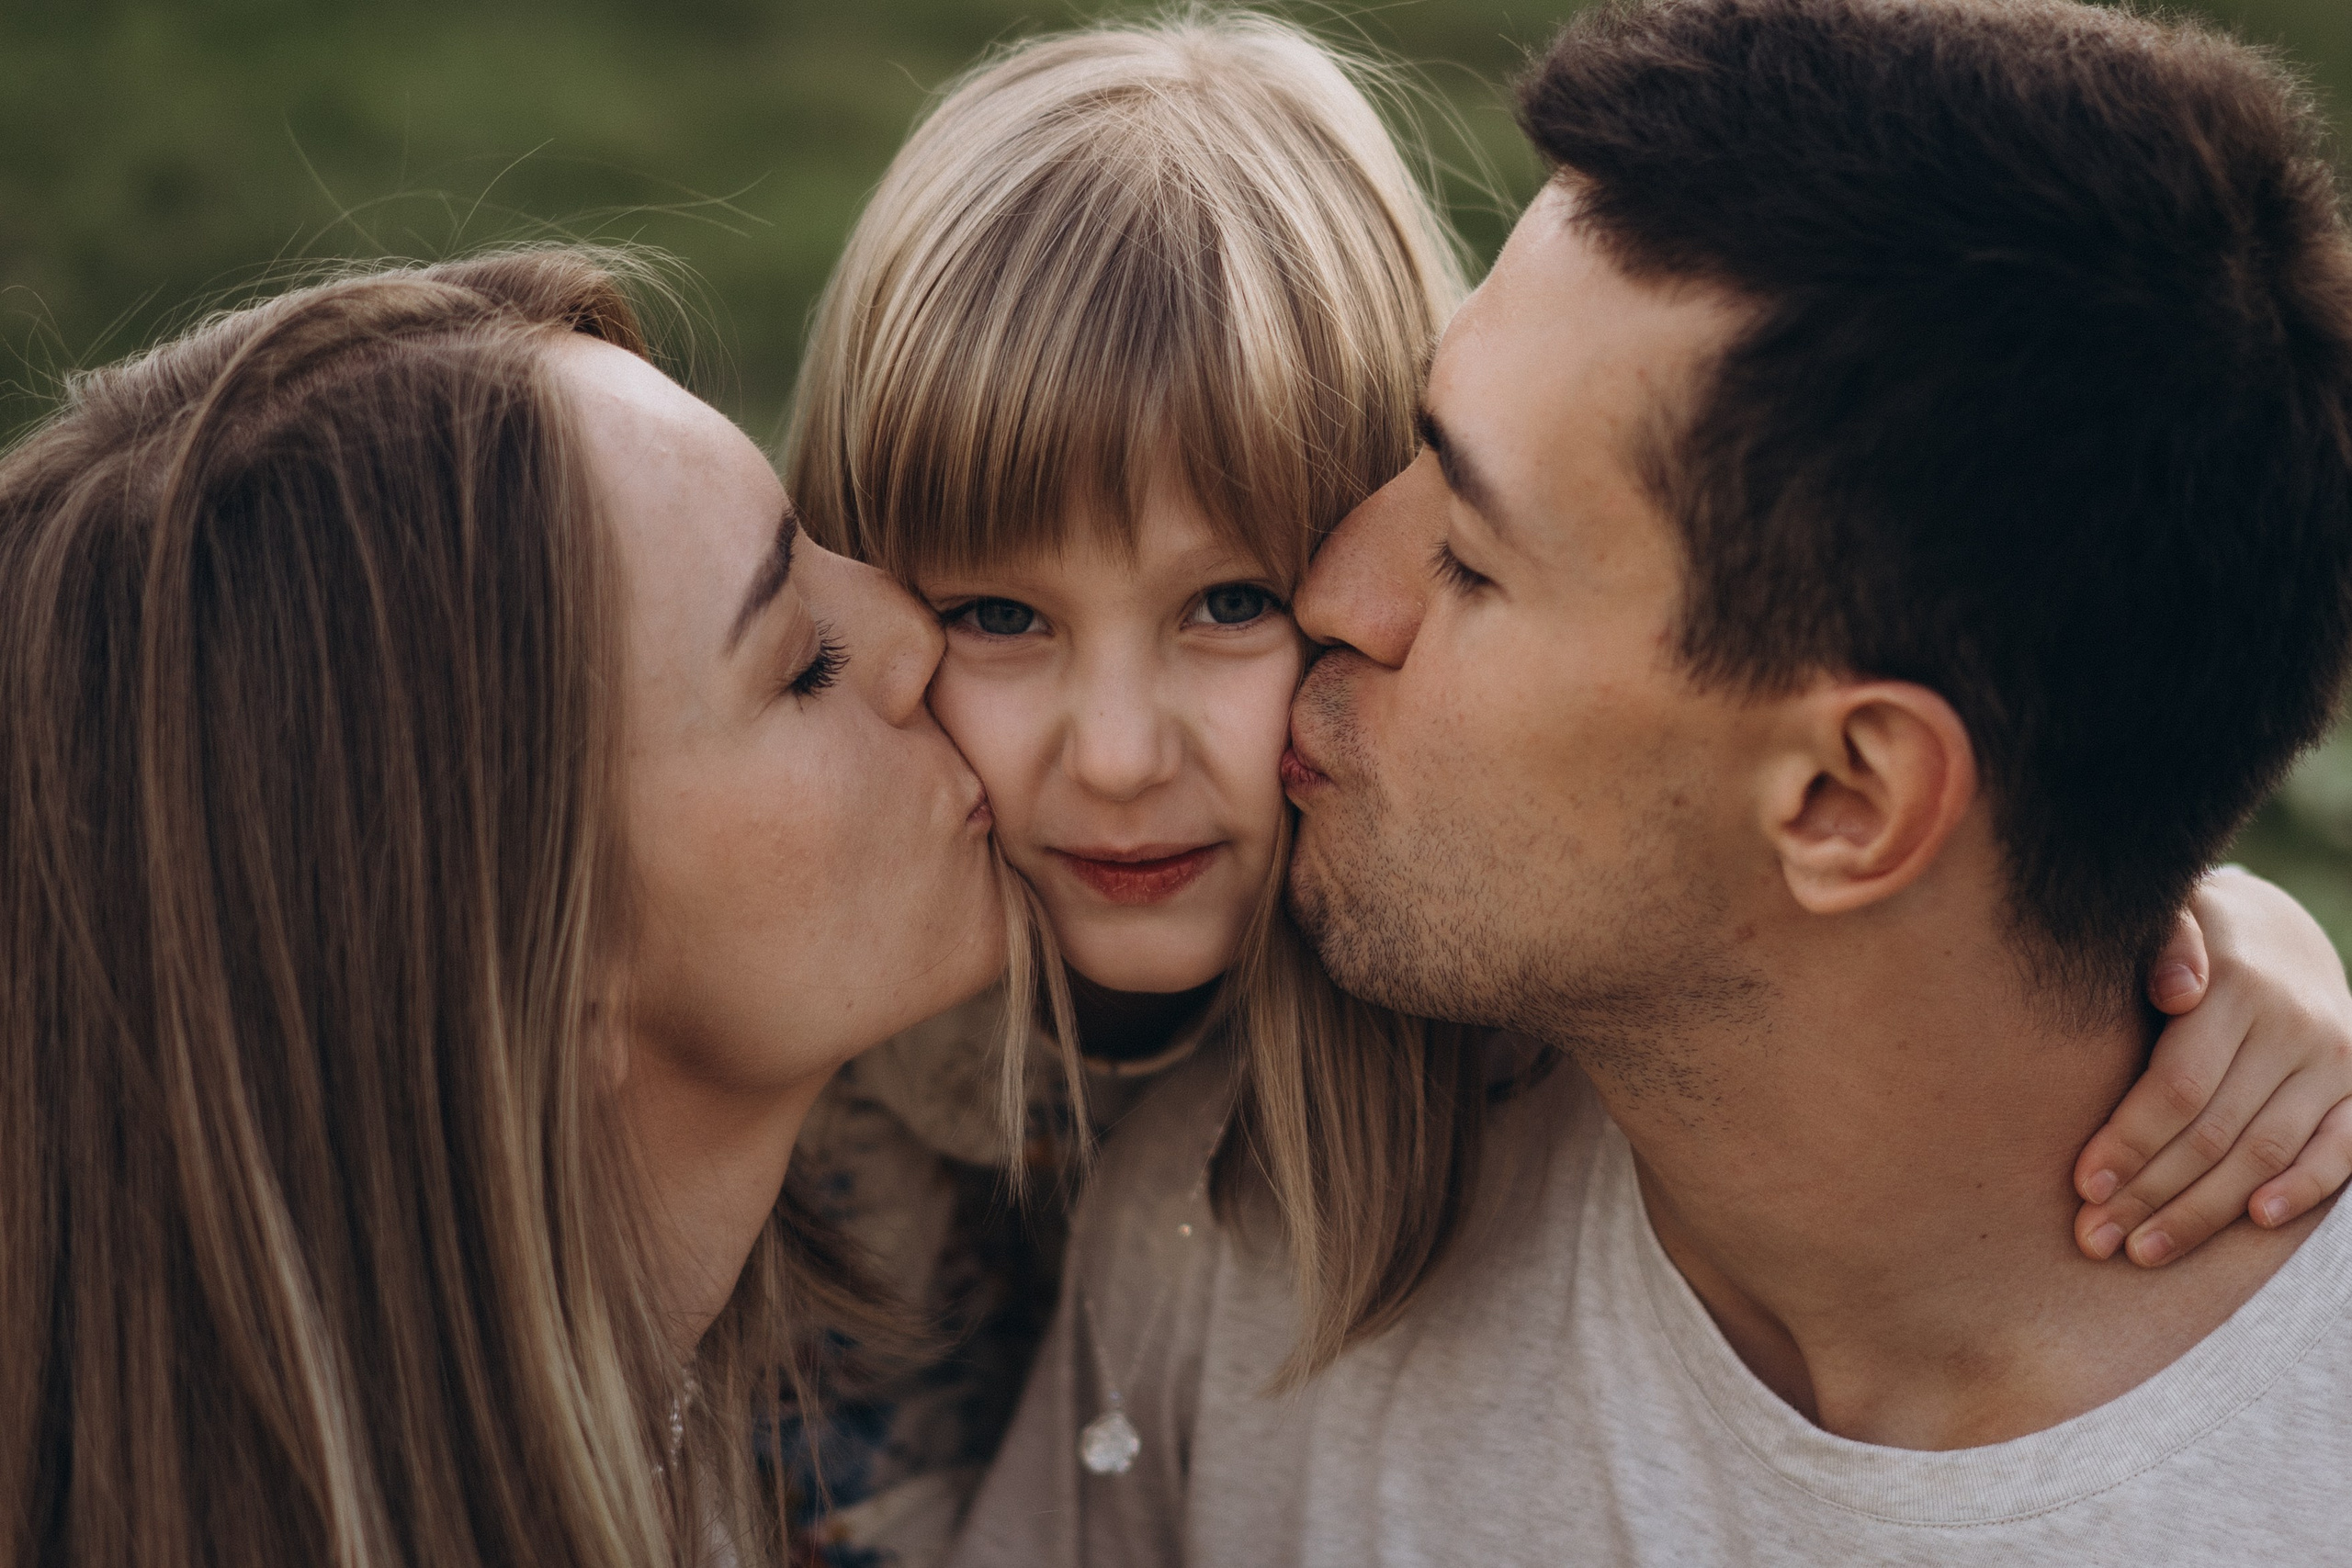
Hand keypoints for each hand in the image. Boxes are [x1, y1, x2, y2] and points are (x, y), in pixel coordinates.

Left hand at [2073, 867, 2351, 1264]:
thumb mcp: (2174, 917)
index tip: (2083, 1187)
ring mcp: (2332, 1059)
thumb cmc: (2194, 938)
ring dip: (2204, 1212)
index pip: (2178, 1083)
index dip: (2130, 1141)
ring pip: (2265, 1153)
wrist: (2277, 930)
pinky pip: (2341, 1150)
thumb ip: (2165, 945)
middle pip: (2213, 1131)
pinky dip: (2303, 1189)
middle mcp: (2293, 1024)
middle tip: (2095, 1239)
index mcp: (2236, 984)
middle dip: (2149, 1193)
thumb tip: (2175, 993)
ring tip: (2144, 1250)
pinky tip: (2255, 1221)